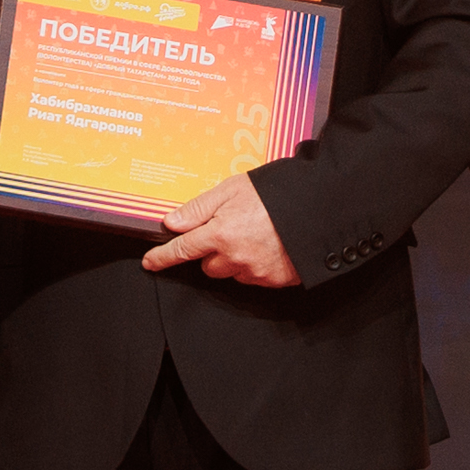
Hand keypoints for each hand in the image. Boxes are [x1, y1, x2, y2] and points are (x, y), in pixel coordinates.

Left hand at [142, 174, 297, 286]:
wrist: (319, 208)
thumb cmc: (278, 194)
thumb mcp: (233, 189)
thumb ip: (199, 207)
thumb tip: (172, 222)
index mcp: (221, 234)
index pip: (183, 250)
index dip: (163, 257)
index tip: (151, 263)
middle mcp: (235, 257)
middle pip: (208, 265)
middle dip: (213, 252)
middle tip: (231, 230)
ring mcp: (255, 272)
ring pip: (231, 272)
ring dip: (234, 259)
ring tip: (255, 235)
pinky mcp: (274, 281)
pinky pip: (254, 277)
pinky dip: (255, 265)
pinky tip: (268, 246)